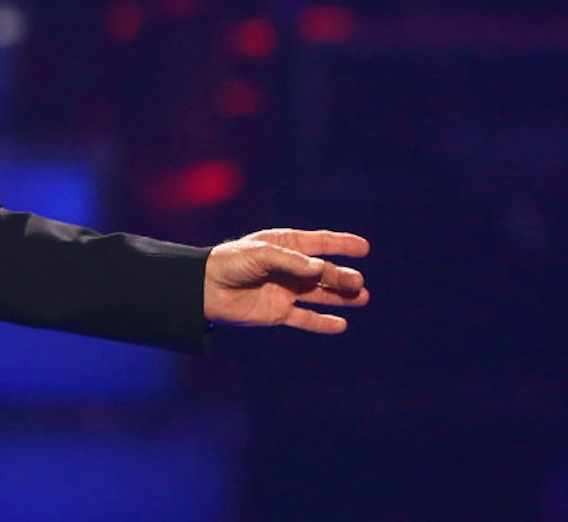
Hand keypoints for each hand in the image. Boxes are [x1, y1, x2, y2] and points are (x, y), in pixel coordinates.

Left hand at [204, 229, 369, 333]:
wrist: (204, 288)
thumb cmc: (230, 262)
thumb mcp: (260, 254)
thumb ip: (291, 261)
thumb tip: (320, 268)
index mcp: (284, 246)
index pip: (319, 243)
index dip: (341, 244)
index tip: (364, 247)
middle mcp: (288, 268)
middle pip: (323, 272)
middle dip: (342, 276)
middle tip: (358, 283)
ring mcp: (284, 290)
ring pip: (320, 294)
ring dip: (340, 296)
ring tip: (362, 297)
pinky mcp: (278, 312)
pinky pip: (305, 318)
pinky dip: (323, 322)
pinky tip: (342, 324)